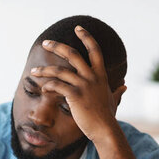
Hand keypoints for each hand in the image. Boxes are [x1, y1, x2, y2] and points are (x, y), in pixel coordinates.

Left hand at [30, 25, 126, 143]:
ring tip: (34, 71)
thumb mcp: (113, 100)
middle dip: (57, 46)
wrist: (105, 130)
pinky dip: (49, 86)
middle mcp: (92, 77)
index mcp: (100, 75)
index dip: (87, 37)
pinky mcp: (75, 96)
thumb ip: (117, 91)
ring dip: (44, 70)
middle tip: (45, 42)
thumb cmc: (107, 116)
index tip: (78, 28)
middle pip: (73, 54)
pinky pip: (57, 86)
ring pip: (59, 71)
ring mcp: (83, 85)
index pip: (95, 50)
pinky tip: (44, 88)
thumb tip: (124, 87)